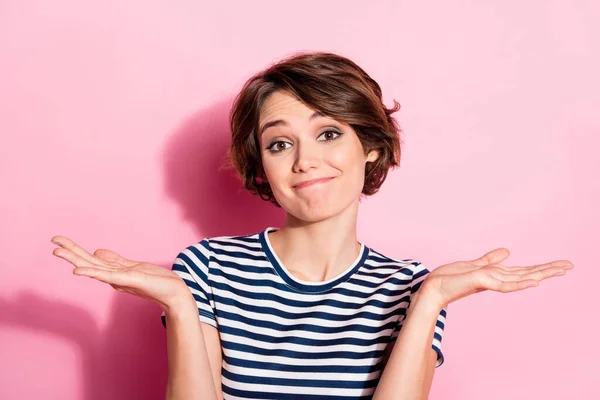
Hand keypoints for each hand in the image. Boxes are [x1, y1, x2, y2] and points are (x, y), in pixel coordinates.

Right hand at [51, 235, 191, 311]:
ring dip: (75, 260)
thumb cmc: (155, 281)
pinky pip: (107, 276)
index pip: (90, 259)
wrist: (173, 293)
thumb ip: (115, 260)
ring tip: (58, 252)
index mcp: (113, 271)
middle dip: (70, 252)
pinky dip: (91, 273)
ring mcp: (119, 279)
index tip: (57, 240)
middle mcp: (113, 276)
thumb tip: (97, 251)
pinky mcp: (129, 280)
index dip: (75, 249)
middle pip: (87, 262)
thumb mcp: (133, 266)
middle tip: (52, 242)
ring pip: (93, 268)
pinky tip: (77, 270)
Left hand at [420, 248, 573, 306]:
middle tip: (571, 266)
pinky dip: (519, 283)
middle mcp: (497, 279)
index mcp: (497, 274)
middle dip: (549, 269)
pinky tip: (534, 282)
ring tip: (560, 270)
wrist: (434, 288)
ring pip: (521, 277)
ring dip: (541, 274)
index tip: (562, 264)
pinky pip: (504, 284)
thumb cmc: (452, 278)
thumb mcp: (474, 264)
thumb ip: (491, 259)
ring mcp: (491, 282)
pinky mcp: (482, 282)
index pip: (525, 270)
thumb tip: (508, 252)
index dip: (543, 267)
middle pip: (528, 273)